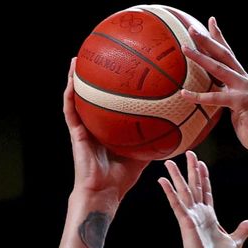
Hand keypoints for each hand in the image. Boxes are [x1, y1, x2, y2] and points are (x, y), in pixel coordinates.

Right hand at [63, 58, 149, 198]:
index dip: (113, 89)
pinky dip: (70, 92)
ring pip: (76, 98)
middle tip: (99, 55)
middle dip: (94, 78)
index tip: (120, 70)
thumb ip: (155, 141)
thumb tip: (177, 128)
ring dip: (75, 78)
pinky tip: (72, 77)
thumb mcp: (143, 155)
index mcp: (108, 130)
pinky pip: (70, 109)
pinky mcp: (75, 133)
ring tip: (78, 58)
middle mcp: (93, 126)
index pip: (110, 105)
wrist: (104, 192)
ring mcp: (83, 128)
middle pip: (92, 97)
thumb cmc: (121, 179)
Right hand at [159, 149, 247, 247]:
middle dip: (191, 169)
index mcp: (209, 216)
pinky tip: (162, 180)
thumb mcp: (235, 241)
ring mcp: (190, 216)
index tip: (201, 164)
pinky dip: (169, 191)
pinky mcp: (185, 221)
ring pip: (183, 191)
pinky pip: (176, 203)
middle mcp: (198, 213)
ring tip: (169, 162)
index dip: (204, 177)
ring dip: (176, 176)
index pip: (206, 191)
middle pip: (194, 186)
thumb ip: (242, 230)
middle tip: (189, 153)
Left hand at [180, 18, 247, 161]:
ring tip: (184, 47)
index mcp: (243, 80)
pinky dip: (199, 96)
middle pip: (223, 54)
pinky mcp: (242, 102)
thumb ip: (227, 99)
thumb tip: (215, 97)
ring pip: (219, 69)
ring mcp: (244, 89)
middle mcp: (244, 80)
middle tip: (192, 28)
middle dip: (208, 39)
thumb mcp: (237, 110)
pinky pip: (216, 98)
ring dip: (200, 57)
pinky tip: (184, 93)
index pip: (229, 55)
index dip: (219, 38)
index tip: (209, 22)